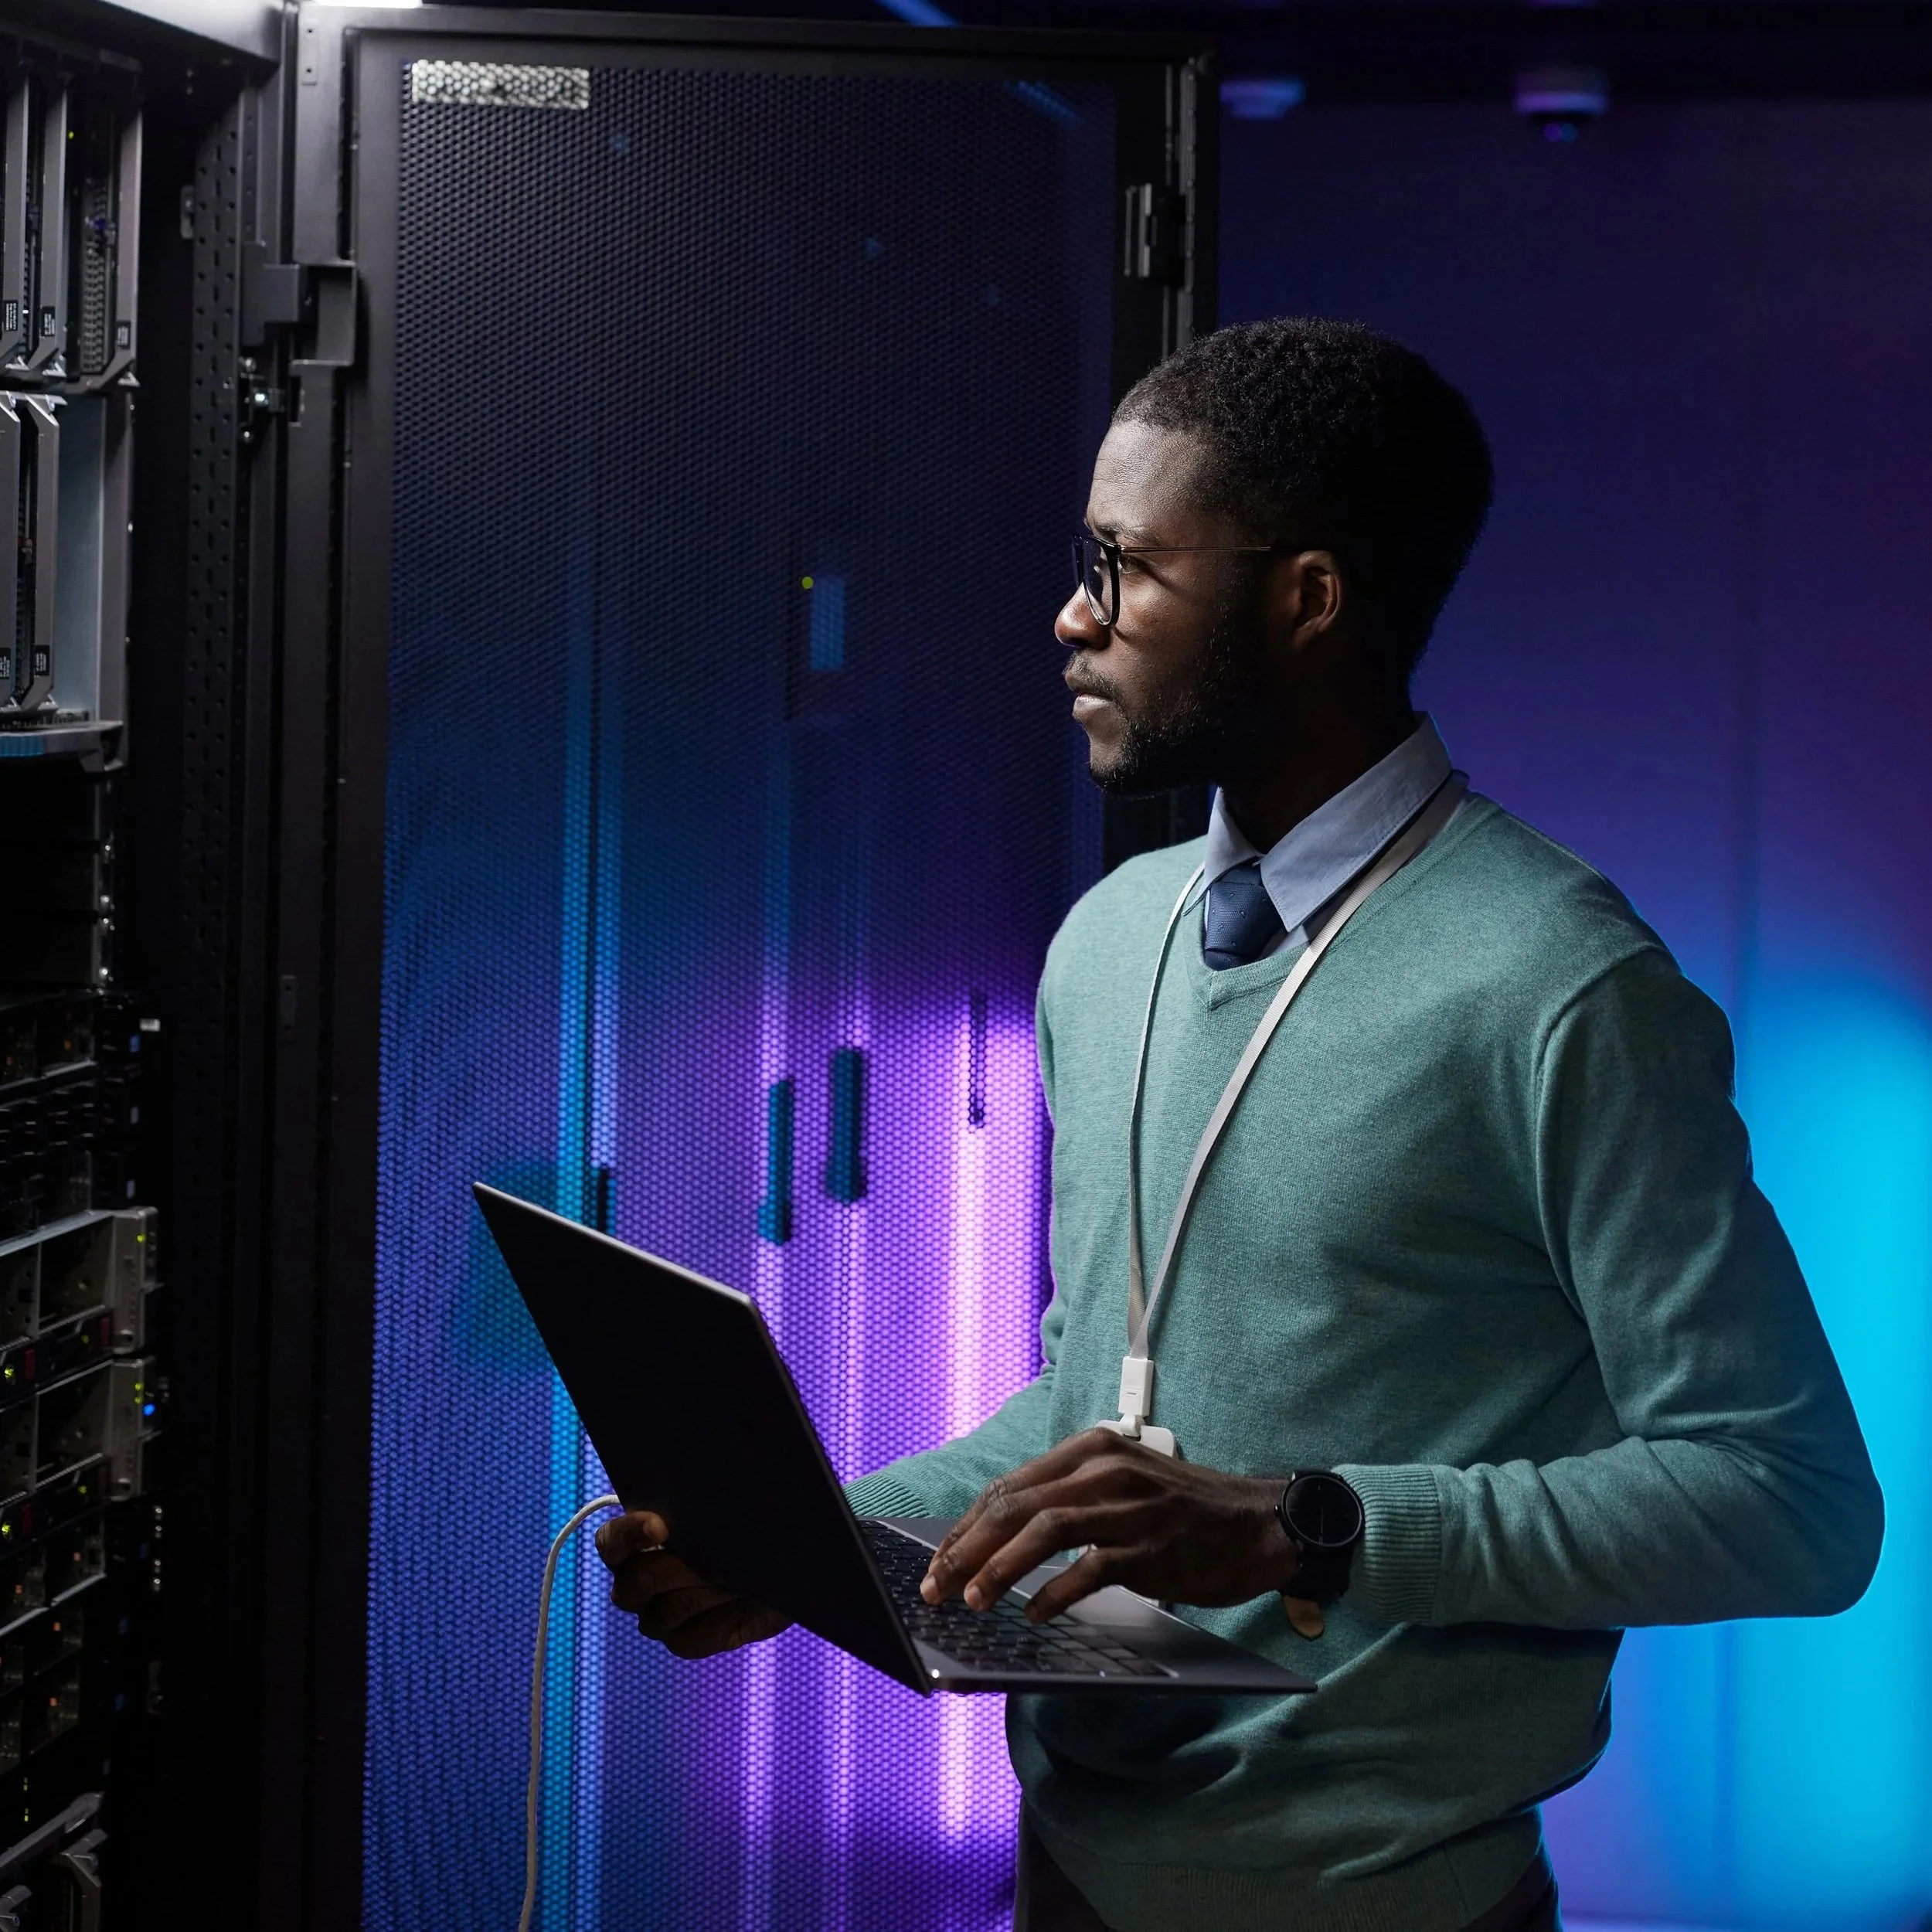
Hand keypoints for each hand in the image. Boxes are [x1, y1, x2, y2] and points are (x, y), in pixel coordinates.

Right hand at [595, 1510, 790, 1657]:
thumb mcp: (728, 1499)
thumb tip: (687, 1497)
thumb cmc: (750, 1516)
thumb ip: (700, 1499)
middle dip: (671, 1571)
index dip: (628, 1536)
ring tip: (734, 1577)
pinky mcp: (689, 1640)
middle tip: (709, 1561)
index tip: (661, 1526)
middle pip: (632, 1586)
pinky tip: (740, 1601)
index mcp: (638, 1540)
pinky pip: (690, 1640)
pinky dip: (717, 1620)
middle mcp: (640, 1582)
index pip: (611, 1542)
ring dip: (700, 1595)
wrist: (788, 1554)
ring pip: (659, 1616)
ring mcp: (660, 1616)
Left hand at [918, 1428, 1299, 1622]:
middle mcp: (1105, 1469)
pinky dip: (1055, 1592)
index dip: (967, 1526)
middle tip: (937, 1586)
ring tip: (973, 1600)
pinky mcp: (1151, 1546)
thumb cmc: (1181, 1511)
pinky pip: (1089, 1568)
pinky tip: (1035, 1612)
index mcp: (1090, 1449)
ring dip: (999, 1568)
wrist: (1256, 1522)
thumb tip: (998, 1538)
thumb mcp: (1119, 1485)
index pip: (1009, 1485)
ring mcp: (1129, 1506)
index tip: (940, 1560)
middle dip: (967, 1548)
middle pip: (1016, 1504)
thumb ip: (1066, 1498)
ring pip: (1043, 1530)